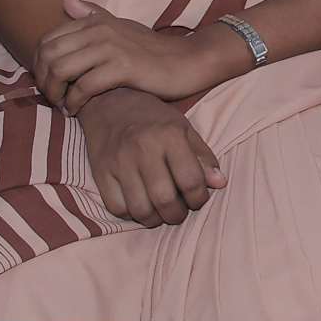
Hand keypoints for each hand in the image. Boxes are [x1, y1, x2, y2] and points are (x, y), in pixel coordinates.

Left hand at [33, 0, 233, 107]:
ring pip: (61, 70)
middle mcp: (99, 30)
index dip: (39, 65)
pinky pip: (84, 86)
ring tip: (62, 106)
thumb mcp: (120, 26)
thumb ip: (93, 14)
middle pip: (49, 55)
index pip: (47, 39)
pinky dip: (74, 102)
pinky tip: (76, 110)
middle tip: (52, 98)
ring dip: (55, 94)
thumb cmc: (151, 49)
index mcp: (94, 21)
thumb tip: (66, 0)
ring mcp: (111, 47)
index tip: (47, 83)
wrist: (187, 61)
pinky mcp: (123, 68)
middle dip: (43, 81)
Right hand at [76, 87, 227, 226]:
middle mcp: (144, 148)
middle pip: (165, 199)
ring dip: (154, 219)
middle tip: (179, 212)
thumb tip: (219, 184)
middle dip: (177, 215)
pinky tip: (139, 204)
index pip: (191, 181)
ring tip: (160, 212)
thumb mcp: (183, 128)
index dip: (199, 198)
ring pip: (140, 209)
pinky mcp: (100, 172)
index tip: (197, 199)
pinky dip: (131, 214)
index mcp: (170, 135)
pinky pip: (117, 208)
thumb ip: (203, 157)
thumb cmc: (152, 118)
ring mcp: (119, 161)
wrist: (109, 101)